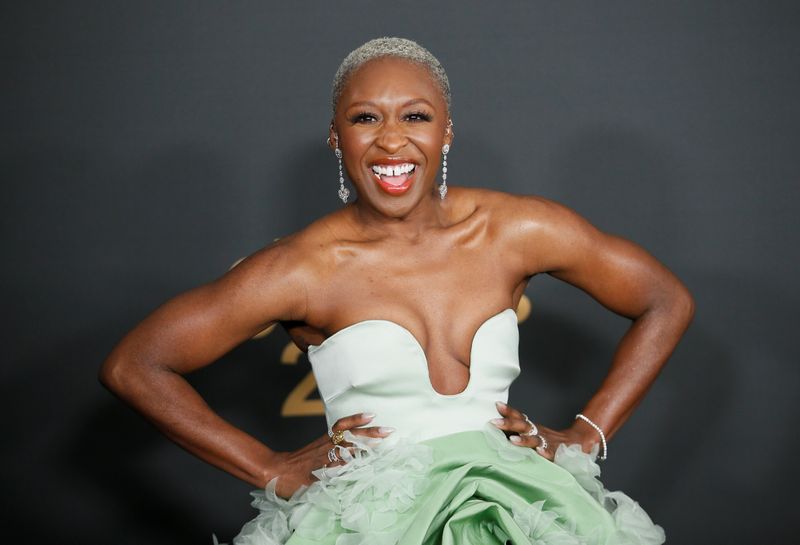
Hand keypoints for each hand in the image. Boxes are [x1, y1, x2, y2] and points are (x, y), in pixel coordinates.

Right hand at [268, 412, 392, 497]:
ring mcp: (324, 461)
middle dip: (370, 433)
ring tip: (382, 446)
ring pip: (348, 452)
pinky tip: (364, 469)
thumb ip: (331, 451)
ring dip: (366, 449)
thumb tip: (351, 450)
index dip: (356, 419)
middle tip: (388, 430)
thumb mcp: (314, 452)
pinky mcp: (321, 474)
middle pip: (350, 437)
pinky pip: (338, 471)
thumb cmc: (296, 463)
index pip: (341, 426)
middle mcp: (326, 448)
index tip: (372, 414)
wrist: (275, 471)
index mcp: (324, 441)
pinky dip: (350, 469)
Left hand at [490, 401, 595, 460]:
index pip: (519, 417)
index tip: (497, 404)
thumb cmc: (549, 440)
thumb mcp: (533, 432)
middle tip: (494, 422)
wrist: (578, 442)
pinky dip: (545, 452)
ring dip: (523, 440)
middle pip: (523, 426)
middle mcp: (538, 432)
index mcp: (532, 427)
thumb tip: (495, 428)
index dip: (508, 411)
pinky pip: (551, 453)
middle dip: (508, 424)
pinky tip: (540, 452)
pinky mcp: (557, 453)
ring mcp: (547, 442)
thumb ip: (517, 431)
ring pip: (534, 440)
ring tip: (512, 440)